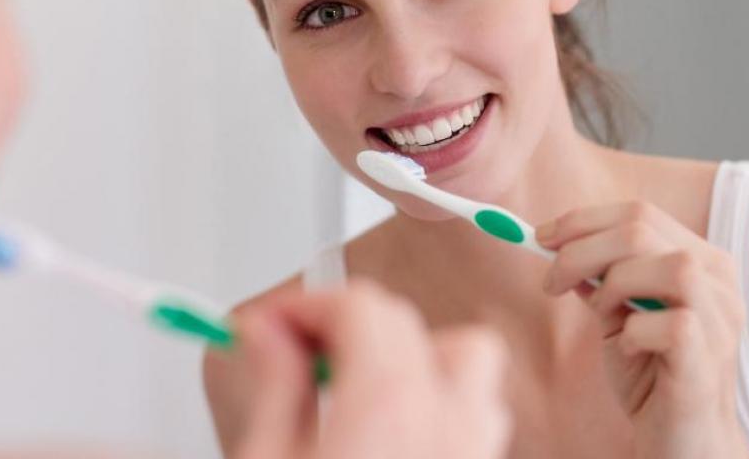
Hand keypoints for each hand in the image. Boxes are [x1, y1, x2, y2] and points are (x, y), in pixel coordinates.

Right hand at [233, 280, 511, 458]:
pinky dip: (448, 396)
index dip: (307, 303)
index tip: (270, 325)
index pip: (358, 306)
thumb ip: (274, 388)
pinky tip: (398, 427)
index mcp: (387, 407)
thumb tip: (265, 332)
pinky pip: (483, 412)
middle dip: (351, 321)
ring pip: (470, 357)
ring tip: (356, 382)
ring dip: (415, 349)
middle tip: (295, 350)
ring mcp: (472, 451)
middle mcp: (445, 422)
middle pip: (408, 322)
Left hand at [537, 201, 748, 458]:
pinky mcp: (710, 356)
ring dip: (613, 284)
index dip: (583, 220)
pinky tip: (629, 350)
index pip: (639, 213)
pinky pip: (670, 324)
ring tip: (602, 315)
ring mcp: (721, 317)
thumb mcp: (617, 317)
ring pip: (666, 264)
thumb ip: (598, 279)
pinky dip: (634, 332)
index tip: (540, 237)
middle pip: (642, 228)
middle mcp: (719, 280)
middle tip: (550, 281)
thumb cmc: (652, 378)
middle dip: (580, 249)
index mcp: (699, 259)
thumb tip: (556, 243)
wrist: (683, 445)